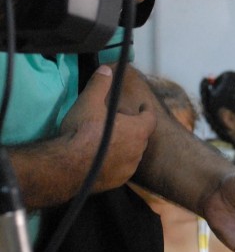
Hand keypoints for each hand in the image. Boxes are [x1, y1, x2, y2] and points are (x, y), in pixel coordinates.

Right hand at [60, 65, 156, 191]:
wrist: (67, 166)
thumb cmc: (82, 131)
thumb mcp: (89, 102)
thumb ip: (100, 84)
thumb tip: (106, 69)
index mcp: (137, 130)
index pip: (150, 118)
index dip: (147, 111)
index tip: (143, 107)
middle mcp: (138, 151)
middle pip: (141, 136)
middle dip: (134, 128)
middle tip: (121, 122)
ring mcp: (129, 169)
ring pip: (133, 154)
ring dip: (126, 146)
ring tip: (112, 140)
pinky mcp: (118, 182)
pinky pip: (122, 169)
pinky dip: (117, 162)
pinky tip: (104, 158)